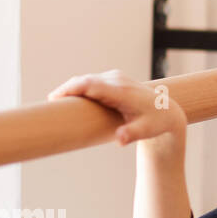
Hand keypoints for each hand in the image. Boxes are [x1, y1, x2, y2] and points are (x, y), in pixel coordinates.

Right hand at [47, 69, 186, 146]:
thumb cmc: (155, 124)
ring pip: (87, 79)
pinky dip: (79, 88)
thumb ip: (131, 134)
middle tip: (49, 104)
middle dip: (66, 89)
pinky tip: (69, 99)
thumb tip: (120, 139)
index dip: (71, 89)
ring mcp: (116, 78)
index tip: (53, 99)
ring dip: (71, 89)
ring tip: (55, 103)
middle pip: (84, 80)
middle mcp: (117, 80)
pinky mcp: (115, 79)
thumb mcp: (145, 131)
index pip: (90, 85)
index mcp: (121, 91)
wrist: (167, 113)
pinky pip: (92, 81)